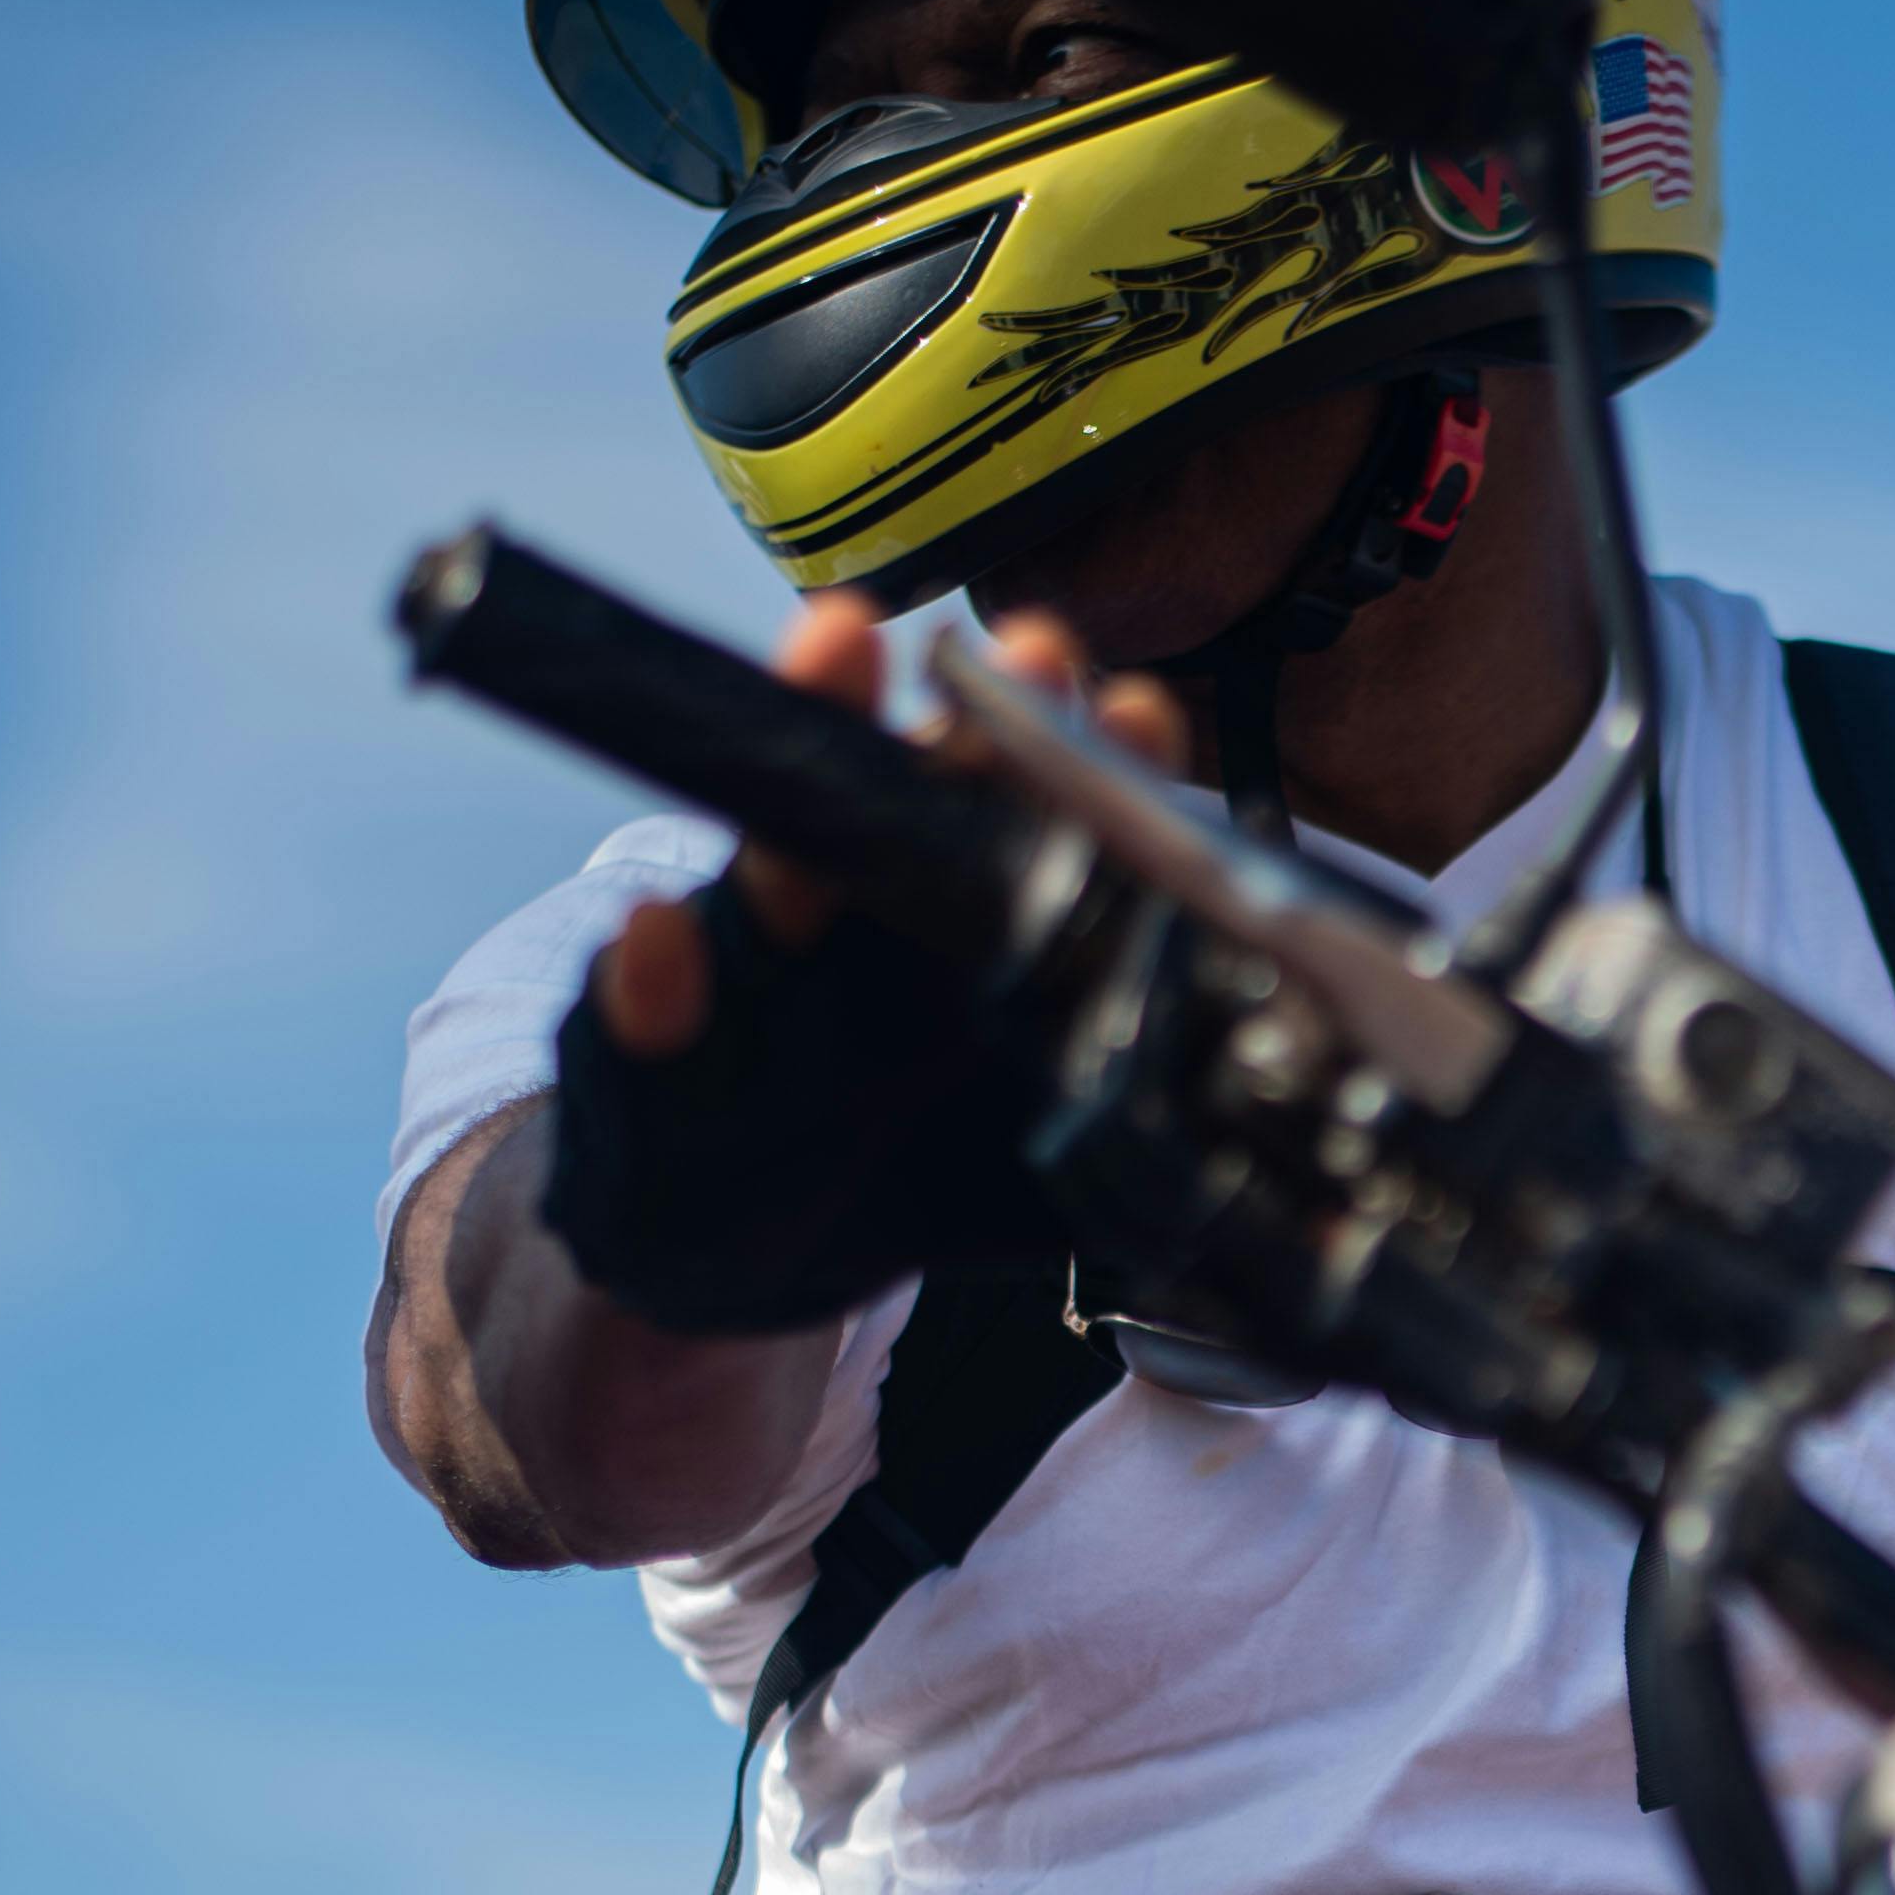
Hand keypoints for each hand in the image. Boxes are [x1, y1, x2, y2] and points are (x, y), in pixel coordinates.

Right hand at [547, 609, 1197, 1335]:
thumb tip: (1249, 1154)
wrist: (753, 1248)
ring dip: (814, 731)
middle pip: (923, 793)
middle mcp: (873, 916)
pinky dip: (654, 976)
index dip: (1097, 774)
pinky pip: (644, 1009)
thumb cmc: (920, 1173)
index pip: (1042, 832)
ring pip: (785, 844)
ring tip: (838, 645)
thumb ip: (1126, 1158)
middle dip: (976, 719)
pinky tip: (660, 941)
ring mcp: (755, 962)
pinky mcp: (646, 1037)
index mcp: (980, 939)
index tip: (1146, 716)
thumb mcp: (1040, 1182)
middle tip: (1035, 650)